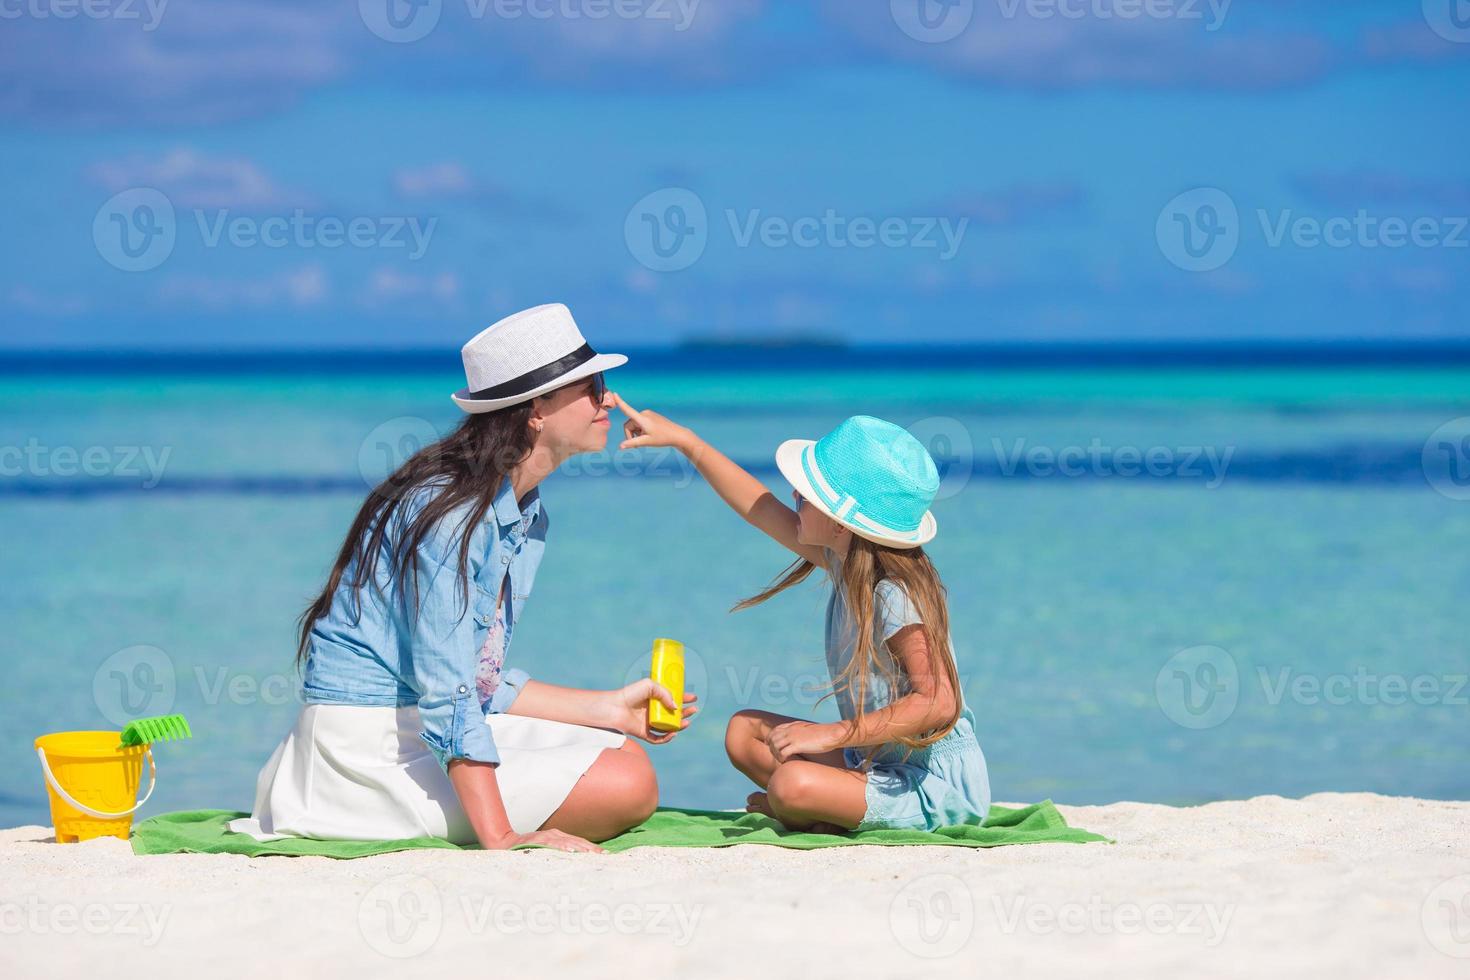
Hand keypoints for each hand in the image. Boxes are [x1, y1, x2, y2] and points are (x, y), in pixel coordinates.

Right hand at [485, 829, 604, 852]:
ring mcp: (546, 836)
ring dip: (580, 848)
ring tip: (592, 854)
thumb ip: (559, 854)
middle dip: (591, 849)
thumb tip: (574, 861)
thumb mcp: (546, 851)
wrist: (505, 843)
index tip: (605, 855)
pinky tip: (570, 851)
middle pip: (577, 842)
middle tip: (604, 856)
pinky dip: (561, 847)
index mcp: (559, 837)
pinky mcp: (537, 840)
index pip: (580, 843)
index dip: (592, 849)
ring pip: (567, 842)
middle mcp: (555, 834)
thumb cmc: (528, 849)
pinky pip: (551, 844)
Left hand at [604, 678, 697, 744]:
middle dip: (685, 712)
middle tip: (694, 710)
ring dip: (679, 726)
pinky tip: (674, 732)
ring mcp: (649, 723)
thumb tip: (675, 707)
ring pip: (668, 727)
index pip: (673, 699)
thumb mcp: (650, 686)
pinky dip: (667, 738)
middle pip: (673, 714)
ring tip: (687, 722)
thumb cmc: (630, 694)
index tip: (693, 698)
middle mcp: (653, 712)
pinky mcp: (644, 733)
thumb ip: (665, 694)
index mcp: (654, 699)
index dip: (684, 699)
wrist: (615, 707)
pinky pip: (658, 738)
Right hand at [614, 393, 693, 452]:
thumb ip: (632, 443)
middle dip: (631, 434)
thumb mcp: (647, 442)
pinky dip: (641, 430)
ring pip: (634, 424)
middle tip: (639, 443)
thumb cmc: (663, 438)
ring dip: (637, 432)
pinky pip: (639, 423)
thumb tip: (620, 446)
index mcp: (643, 419)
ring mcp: (647, 414)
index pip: (628, 410)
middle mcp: (644, 414)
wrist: (676, 435)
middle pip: (629, 424)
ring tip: (647, 438)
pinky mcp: (650, 415)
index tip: (614, 394)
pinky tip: (649, 434)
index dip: (620, 402)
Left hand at [766, 721, 842, 763]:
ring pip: (774, 745)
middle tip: (777, 756)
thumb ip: (800, 731)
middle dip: (771, 748)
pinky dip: (781, 758)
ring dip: (775, 754)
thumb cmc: (823, 734)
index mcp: (792, 725)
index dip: (770, 740)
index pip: (774, 730)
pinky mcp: (797, 745)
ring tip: (781, 760)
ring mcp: (793, 737)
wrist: (831, 734)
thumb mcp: (808, 729)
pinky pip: (782, 752)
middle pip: (772, 738)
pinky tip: (785, 762)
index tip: (772, 747)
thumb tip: (798, 738)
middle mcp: (790, 730)